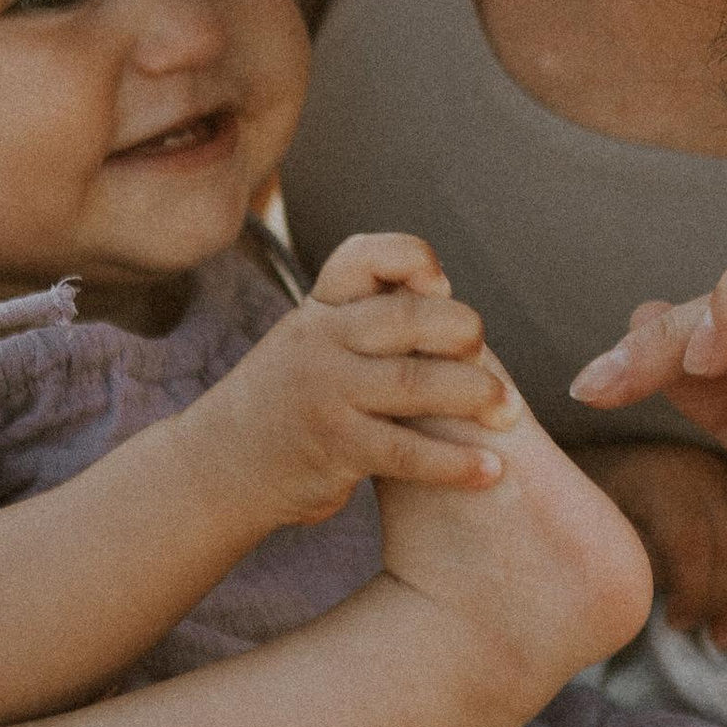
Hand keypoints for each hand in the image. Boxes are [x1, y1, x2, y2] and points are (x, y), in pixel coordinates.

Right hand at [192, 233, 516, 528]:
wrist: (219, 465)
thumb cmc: (290, 401)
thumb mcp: (314, 341)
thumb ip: (368, 320)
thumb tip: (449, 299)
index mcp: (320, 307)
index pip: (365, 256)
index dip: (414, 260)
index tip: (441, 286)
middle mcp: (321, 340)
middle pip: (409, 316)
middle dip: (464, 333)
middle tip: (487, 359)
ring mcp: (326, 393)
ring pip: (416, 382)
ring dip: (476, 395)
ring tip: (508, 413)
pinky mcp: (336, 447)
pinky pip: (408, 452)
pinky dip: (457, 463)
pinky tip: (490, 469)